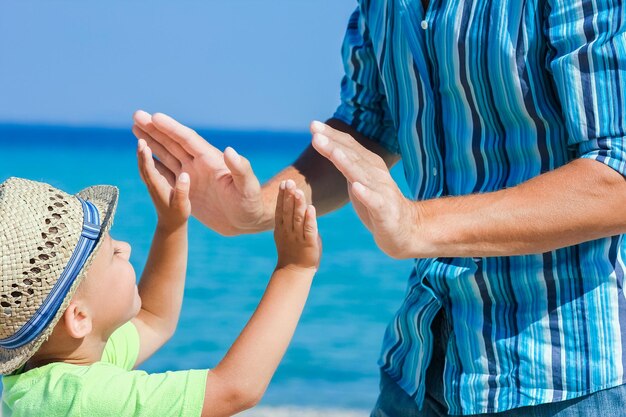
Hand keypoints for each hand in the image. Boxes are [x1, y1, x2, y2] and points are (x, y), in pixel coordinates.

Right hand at [132, 110, 265, 235]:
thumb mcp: (248, 187)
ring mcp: (192, 176)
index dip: (171, 128)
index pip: (188, 139)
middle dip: (155, 129)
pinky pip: (166, 173)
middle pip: (173, 142)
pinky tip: (143, 155)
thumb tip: (230, 151)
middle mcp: (199, 164)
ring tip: (136, 128)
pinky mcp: (188, 189)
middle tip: (136, 115)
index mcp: (211, 160)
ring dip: (152, 142)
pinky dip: (154, 164)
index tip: (154, 116)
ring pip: (167, 154)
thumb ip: (240, 169)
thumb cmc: (251, 204)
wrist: (248, 221)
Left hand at [137, 139, 190, 231]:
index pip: (149, 171)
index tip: (144, 145)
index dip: (146, 158)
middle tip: (140, 135)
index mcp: (158, 188)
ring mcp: (152, 183)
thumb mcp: (183, 205)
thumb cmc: (178, 215)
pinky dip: (146, 157)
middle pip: (142, 165)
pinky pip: (148, 167)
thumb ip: (183, 191)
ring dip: (141, 152)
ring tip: (142, 137)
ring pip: (143, 166)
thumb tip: (184, 175)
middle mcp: (152, 184)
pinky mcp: (154, 183)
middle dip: (141, 151)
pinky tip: (148, 149)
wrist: (171, 224)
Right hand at [274, 180, 321, 270]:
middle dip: (288, 196)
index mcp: (281, 228)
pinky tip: (311, 208)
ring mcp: (298, 237)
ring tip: (299, 191)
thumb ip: (293, 219)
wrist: (295, 272)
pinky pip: (309, 230)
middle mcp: (288, 231)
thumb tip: (300, 203)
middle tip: (289, 182)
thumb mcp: (288, 233)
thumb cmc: (293, 251)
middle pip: (288, 211)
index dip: (281, 196)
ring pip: (298, 218)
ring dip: (298, 204)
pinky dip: (310, 219)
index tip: (283, 183)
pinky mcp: (309, 244)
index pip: (280, 209)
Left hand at [310, 121, 420, 258]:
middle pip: (352, 155)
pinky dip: (365, 193)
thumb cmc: (376, 203)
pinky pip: (374, 200)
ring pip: (361, 174)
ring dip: (347, 162)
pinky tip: (356, 188)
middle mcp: (375, 173)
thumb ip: (347, 164)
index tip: (313, 125)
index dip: (331, 135)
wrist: (404, 228)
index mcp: (368, 165)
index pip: (348, 145)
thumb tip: (329, 146)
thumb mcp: (358, 180)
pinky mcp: (384, 210)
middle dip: (334, 144)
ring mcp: (381, 190)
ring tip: (333, 152)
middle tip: (316, 133)